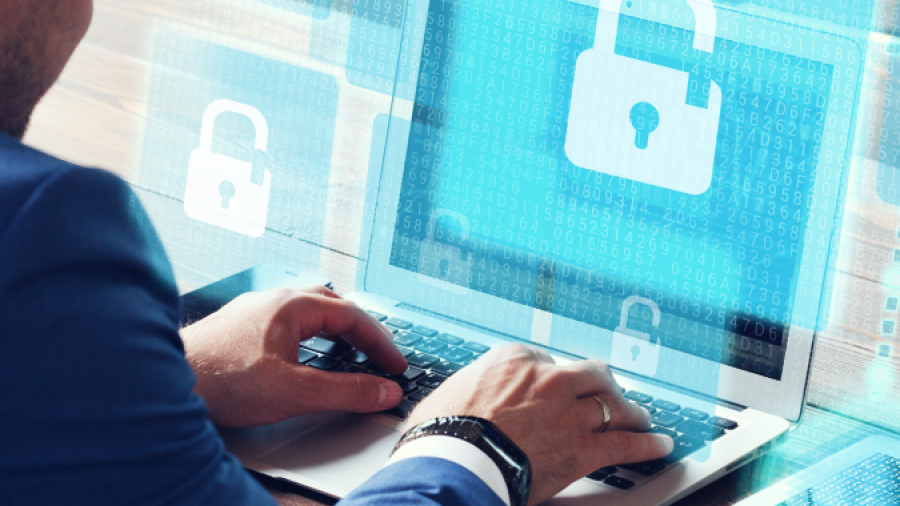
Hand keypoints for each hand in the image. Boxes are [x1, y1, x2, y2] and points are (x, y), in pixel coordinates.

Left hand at [181, 286, 406, 427]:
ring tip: (347, 349)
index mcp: (293, 305)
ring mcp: (254, 311)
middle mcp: (274, 300)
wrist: (166, 380)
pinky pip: (286, 321)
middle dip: (360, 331)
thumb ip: (345, 392)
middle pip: (333, 306)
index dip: (380, 342)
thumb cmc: (220, 379)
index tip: (394, 365)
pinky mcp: (238, 327)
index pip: (354, 316)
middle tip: (377, 355)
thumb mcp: (295, 391)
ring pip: (307, 311)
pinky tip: (301, 353)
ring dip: (334, 329)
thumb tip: (382, 392)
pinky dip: (309, 335)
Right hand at [406, 344, 672, 505]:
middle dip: (603, 385)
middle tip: (609, 393)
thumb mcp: (451, 393)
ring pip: (613, 404)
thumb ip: (472, 390)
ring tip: (639, 417)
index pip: (547, 360)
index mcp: (514, 359)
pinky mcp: (584, 447)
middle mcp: (549, 379)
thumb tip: (463, 400)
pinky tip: (658, 445)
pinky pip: (626, 443)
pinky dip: (646, 445)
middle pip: (592, 374)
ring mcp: (570, 412)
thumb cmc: (442, 431)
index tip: (558, 387)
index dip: (555, 377)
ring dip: (629, 412)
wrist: (455, 462)